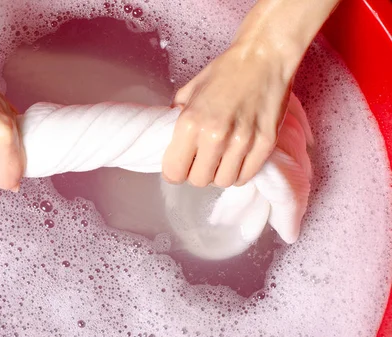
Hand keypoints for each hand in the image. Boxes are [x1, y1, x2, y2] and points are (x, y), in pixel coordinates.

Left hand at [162, 43, 291, 187]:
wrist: (263, 57)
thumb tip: (167, 139)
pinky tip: (237, 158)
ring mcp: (242, 141)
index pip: (174, 172)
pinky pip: (246, 176)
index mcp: (190, 123)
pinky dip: (239, 172)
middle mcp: (215, 135)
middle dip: (197, 173)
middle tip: (201, 160)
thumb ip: (176, 117)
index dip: (175, 171)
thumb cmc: (225, 72)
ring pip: (223, 182)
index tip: (180, 166)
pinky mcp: (265, 144)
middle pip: (199, 180)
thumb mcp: (189, 91)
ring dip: (219, 174)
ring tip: (220, 159)